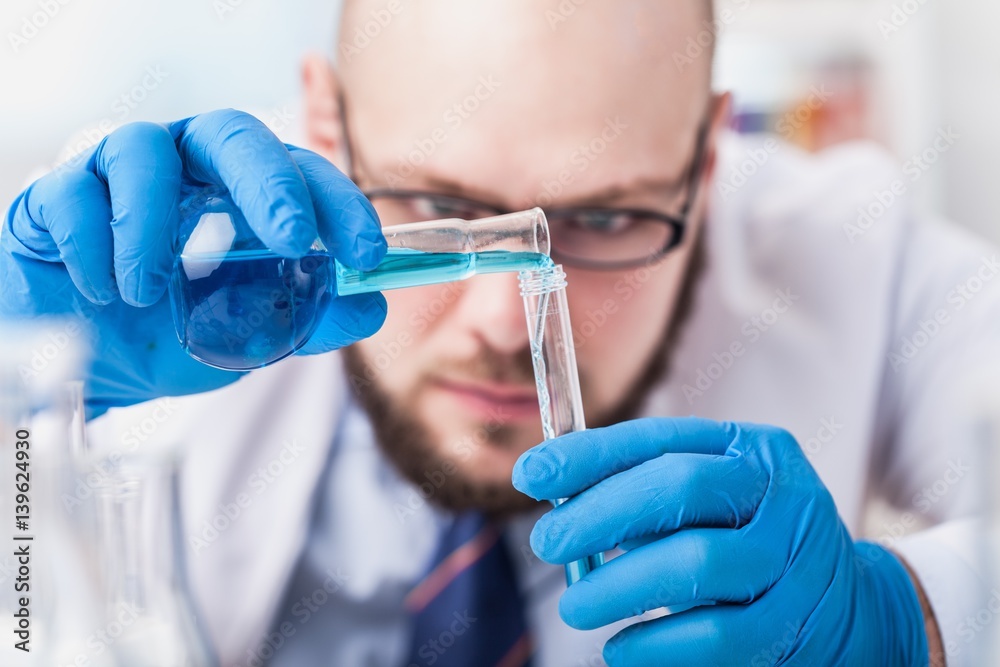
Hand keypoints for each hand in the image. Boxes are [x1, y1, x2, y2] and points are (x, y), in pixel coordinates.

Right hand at [1, 109, 386, 415]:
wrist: (91, 358)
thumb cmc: (176, 329)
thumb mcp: (250, 332)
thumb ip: (309, 318)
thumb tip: (371, 307)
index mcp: (242, 189)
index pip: (301, 172)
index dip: (339, 204)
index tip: (368, 252)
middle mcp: (188, 165)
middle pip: (232, 134)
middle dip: (268, 184)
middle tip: (293, 239)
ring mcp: (122, 172)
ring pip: (142, 149)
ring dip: (152, 222)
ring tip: (151, 292)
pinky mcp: (60, 194)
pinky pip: (72, 194)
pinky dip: (90, 244)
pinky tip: (103, 289)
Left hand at [512, 418, 928, 665]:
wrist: (853, 608)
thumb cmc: (754, 544)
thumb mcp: (714, 502)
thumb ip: (648, 495)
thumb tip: (560, 501)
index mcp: (752, 450)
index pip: (660, 440)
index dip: (589, 455)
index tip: (530, 474)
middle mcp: (781, 493)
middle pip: (681, 488)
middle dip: (600, 514)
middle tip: (546, 542)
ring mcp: (795, 559)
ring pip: (698, 563)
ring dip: (622, 586)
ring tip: (576, 607)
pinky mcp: (794, 624)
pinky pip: (718, 636)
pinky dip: (658, 645)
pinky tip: (621, 649)